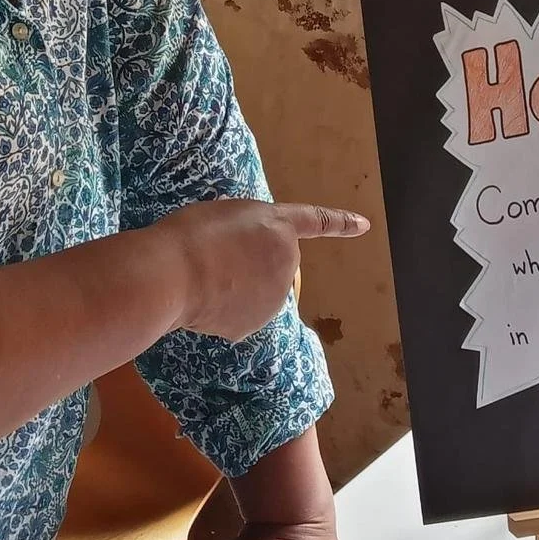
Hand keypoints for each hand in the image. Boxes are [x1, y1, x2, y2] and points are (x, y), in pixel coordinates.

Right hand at [156, 201, 368, 341]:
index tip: (363, 225)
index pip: (316, 221)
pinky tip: (203, 301)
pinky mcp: (254, 325)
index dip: (340, 222)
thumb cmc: (193, 234)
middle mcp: (285, 262)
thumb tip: (244, 258)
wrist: (174, 274)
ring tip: (205, 278)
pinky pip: (239, 315)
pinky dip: (223, 311)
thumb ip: (247, 231)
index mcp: (278, 226)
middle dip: (251, 264)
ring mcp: (274, 298)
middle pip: (272, 263)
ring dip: (236, 288)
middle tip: (216, 258)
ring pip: (255, 292)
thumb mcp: (226, 214)